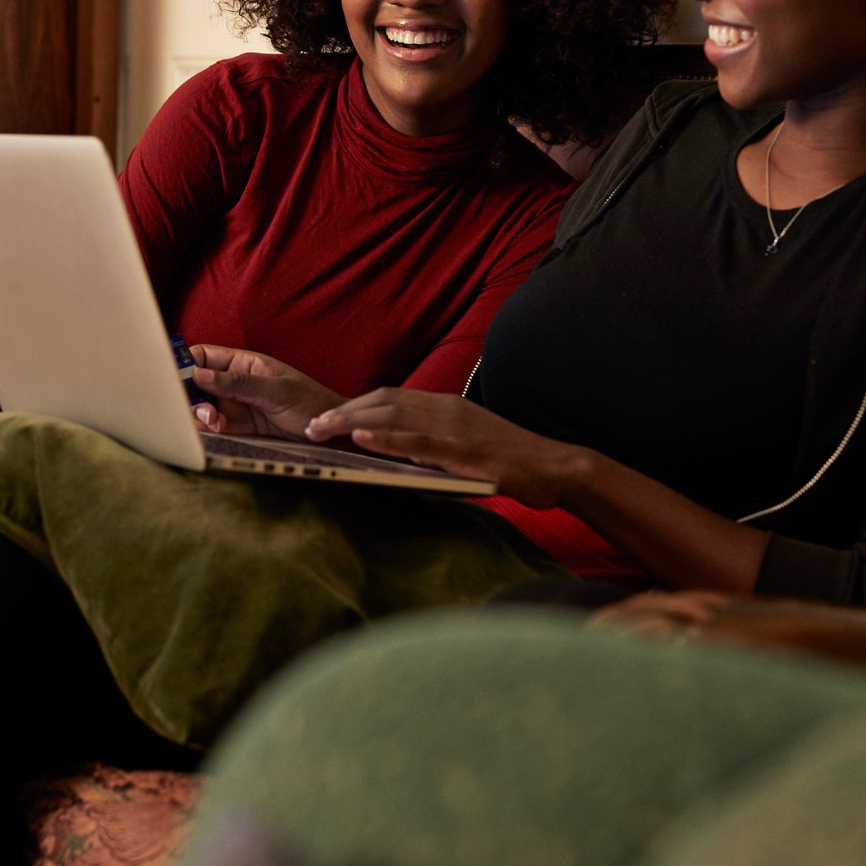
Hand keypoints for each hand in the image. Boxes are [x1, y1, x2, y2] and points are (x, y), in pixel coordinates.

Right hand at [186, 345, 344, 440]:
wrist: (330, 433)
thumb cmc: (310, 402)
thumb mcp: (275, 390)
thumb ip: (238, 384)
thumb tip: (199, 375)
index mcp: (243, 363)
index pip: (203, 356)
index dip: (185, 363)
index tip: (170, 376)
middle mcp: (235, 383)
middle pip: (197, 384)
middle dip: (189, 394)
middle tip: (193, 406)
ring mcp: (236, 406)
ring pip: (203, 407)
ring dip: (199, 414)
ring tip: (211, 421)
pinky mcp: (240, 428)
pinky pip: (216, 427)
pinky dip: (209, 429)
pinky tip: (215, 430)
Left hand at [303, 389, 596, 508]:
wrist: (556, 468)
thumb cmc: (513, 460)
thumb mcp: (468, 444)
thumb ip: (435, 444)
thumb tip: (402, 454)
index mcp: (445, 406)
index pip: (389, 398)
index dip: (354, 406)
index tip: (326, 419)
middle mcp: (445, 409)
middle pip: (382, 401)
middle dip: (342, 412)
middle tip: (309, 427)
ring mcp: (455, 427)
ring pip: (393, 417)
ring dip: (352, 422)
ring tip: (320, 431)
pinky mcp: (464, 450)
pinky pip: (418, 441)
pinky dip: (387, 439)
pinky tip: (362, 440)